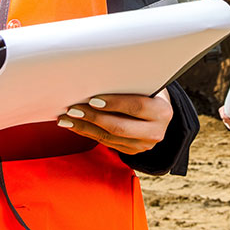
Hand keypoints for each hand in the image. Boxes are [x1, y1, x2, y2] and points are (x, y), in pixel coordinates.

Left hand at [57, 89, 173, 154]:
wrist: (159, 111)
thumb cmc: (148, 90)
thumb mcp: (147, 84)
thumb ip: (130, 83)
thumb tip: (97, 77)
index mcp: (162, 111)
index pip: (136, 107)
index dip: (114, 103)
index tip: (93, 99)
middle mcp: (155, 132)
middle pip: (120, 127)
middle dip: (93, 118)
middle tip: (73, 109)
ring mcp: (144, 145)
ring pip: (109, 138)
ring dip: (85, 128)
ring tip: (67, 118)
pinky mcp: (132, 151)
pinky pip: (107, 143)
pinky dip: (89, 133)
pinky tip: (75, 125)